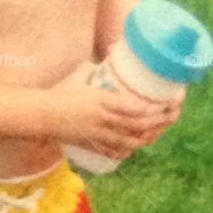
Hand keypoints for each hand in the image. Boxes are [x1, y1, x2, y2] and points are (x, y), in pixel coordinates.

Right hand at [44, 81, 181, 161]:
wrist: (42, 114)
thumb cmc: (59, 92)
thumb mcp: (80, 74)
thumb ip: (95, 69)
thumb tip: (108, 60)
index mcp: (103, 101)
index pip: (136, 108)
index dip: (156, 109)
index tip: (168, 103)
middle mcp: (105, 120)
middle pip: (139, 125)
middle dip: (159, 122)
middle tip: (170, 116)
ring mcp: (99, 135)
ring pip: (131, 141)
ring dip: (148, 137)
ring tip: (157, 131)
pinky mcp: (92, 144)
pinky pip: (115, 152)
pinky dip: (128, 150)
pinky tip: (134, 147)